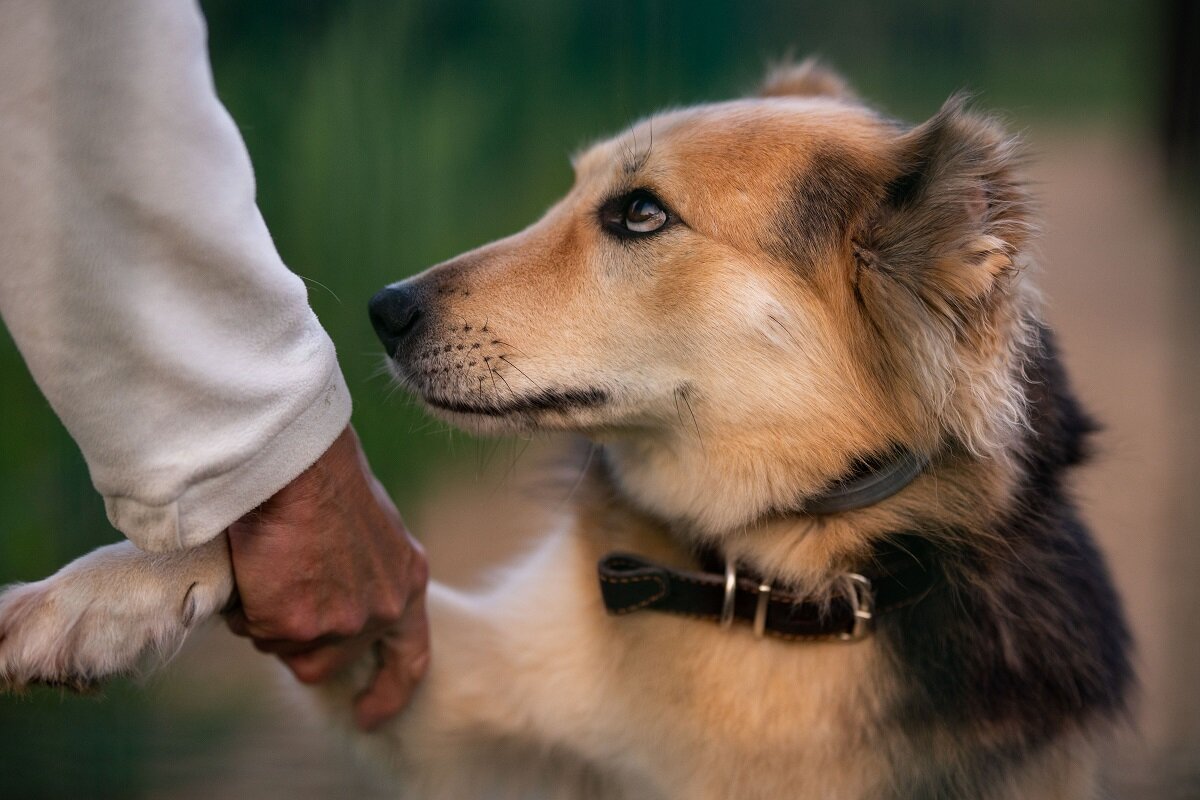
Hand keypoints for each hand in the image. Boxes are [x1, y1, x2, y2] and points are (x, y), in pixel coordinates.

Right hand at [224, 425, 428, 730]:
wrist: (298, 462)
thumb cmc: (323, 478)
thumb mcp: (367, 530)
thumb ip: (360, 573)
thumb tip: (327, 599)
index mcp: (407, 581)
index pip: (409, 656)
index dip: (390, 689)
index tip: (368, 714)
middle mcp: (382, 609)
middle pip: (324, 660)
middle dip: (293, 636)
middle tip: (276, 593)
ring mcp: (341, 622)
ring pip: (282, 646)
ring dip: (264, 614)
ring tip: (268, 559)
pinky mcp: (297, 623)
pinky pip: (253, 628)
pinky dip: (244, 603)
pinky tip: (253, 562)